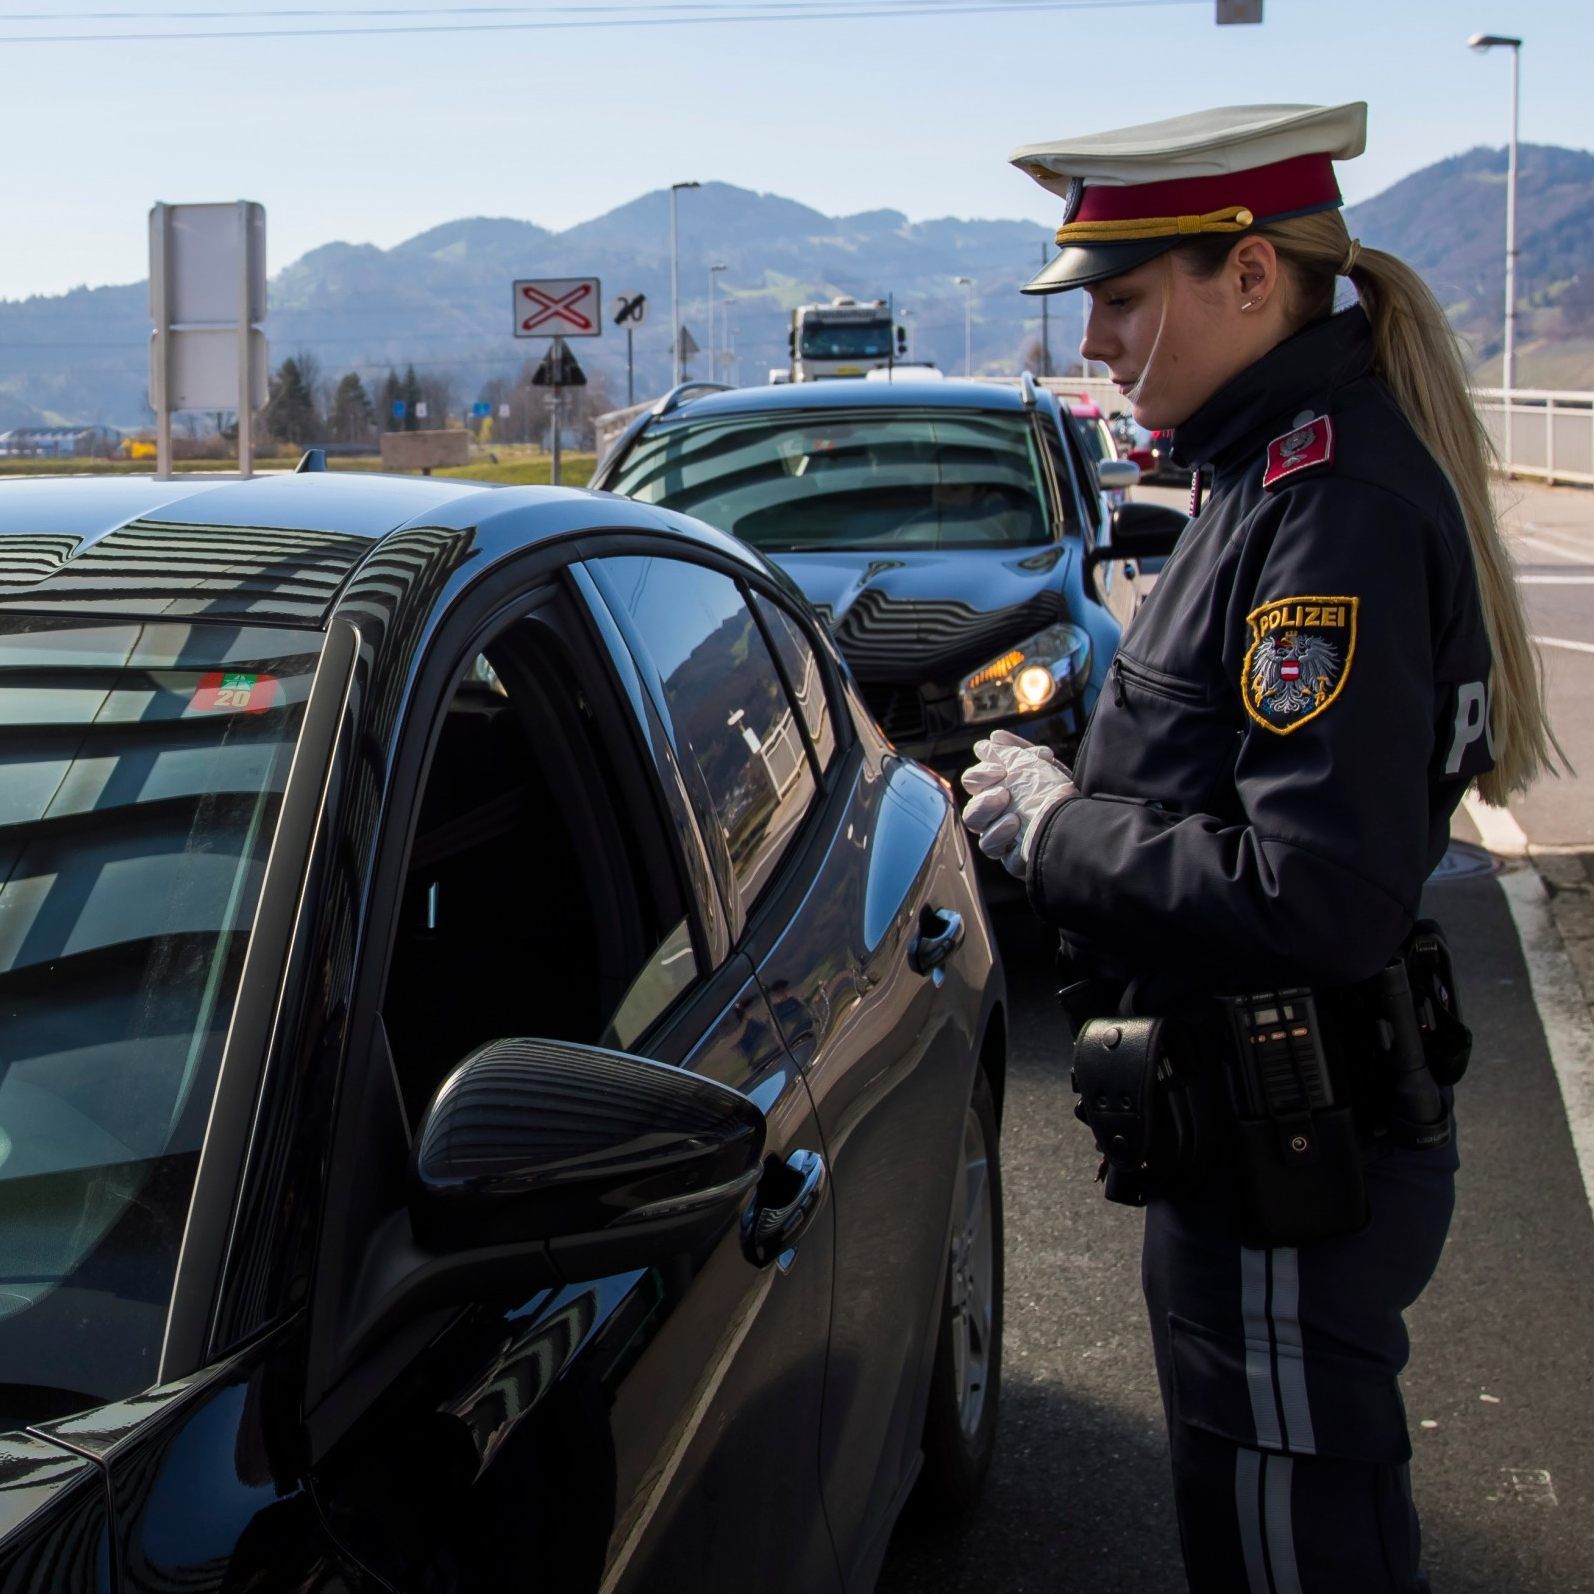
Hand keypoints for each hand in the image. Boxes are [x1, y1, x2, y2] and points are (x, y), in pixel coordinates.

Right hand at [959, 733, 1076, 876]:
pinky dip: (1002, 837)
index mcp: (999, 792)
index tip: (1000, 770)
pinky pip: (997, 852)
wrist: (1083, 817)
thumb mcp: (1038, 764)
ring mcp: (1006, 841)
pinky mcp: (1016, 860)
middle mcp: (999, 818)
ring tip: (1013, 814)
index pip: (973, 783)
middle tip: (1005, 793)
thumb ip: (1013, 751)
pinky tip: (1016, 826)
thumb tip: (990, 739)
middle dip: (984, 801)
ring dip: (991, 819)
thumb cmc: (1059, 790)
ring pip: (980, 834)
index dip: (979, 775)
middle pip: (971, 813)